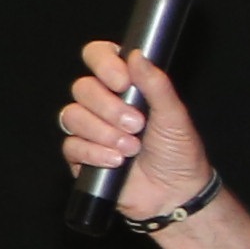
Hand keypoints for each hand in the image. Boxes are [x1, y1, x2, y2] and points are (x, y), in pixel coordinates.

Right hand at [63, 44, 249, 248]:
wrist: (174, 194)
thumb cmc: (178, 152)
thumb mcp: (174, 116)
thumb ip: (157, 84)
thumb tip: (137, 54)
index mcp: (124, 85)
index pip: (97, 56)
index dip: (103, 63)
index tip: (122, 81)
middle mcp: (103, 103)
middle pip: (82, 87)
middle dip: (108, 107)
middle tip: (136, 124)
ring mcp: (89, 129)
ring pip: (72, 115)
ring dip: (103, 132)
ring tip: (131, 147)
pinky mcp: (80, 155)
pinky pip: (71, 145)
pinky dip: (94, 152)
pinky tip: (116, 161)